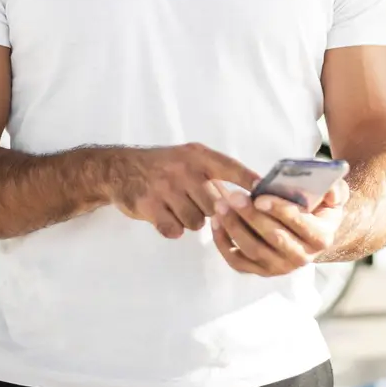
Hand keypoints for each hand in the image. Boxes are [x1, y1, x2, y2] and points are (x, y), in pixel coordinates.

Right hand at [107, 143, 259, 238]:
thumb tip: (247, 196)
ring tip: (177, 207)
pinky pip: (174, 230)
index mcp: (197, 156)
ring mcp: (165, 188)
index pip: (230, 168)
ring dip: (189, 220)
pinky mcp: (149, 206)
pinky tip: (164, 216)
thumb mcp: (188, 158)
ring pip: (196, 222)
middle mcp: (184, 170)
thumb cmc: (162, 166)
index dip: (249, 181)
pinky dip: (172, 228)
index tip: (266, 192)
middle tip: (194, 202)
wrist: (119, 169)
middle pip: (215, 206)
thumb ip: (213, 174)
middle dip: (208, 210)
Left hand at [212, 179, 349, 276]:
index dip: (280, 210)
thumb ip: (336, 190)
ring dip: (233, 227)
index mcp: (321, 237)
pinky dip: (223, 243)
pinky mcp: (260, 270)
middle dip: (251, 216)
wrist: (311, 229)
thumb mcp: (334, 194)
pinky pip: (237, 261)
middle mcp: (302, 257)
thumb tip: (330, 193)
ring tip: (220, 205)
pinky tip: (215, 222)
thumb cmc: (319, 206)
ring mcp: (280, 267)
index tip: (260, 197)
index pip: (300, 224)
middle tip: (233, 196)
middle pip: (273, 238)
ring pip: (253, 249)